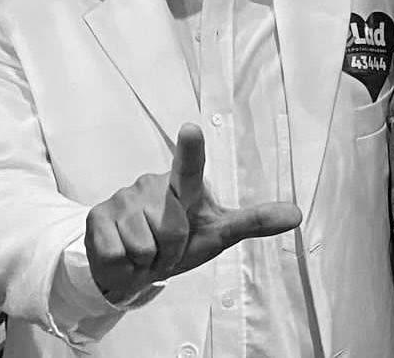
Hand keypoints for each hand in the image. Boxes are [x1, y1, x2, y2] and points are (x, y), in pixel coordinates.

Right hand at [85, 123, 300, 303]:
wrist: (133, 265)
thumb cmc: (181, 241)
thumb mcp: (218, 234)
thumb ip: (254, 222)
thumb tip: (297, 214)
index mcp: (184, 185)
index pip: (190, 166)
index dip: (191, 149)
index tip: (191, 128)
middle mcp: (152, 183)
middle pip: (171, 231)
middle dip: (170, 252)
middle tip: (165, 248)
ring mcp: (122, 197)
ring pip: (144, 246)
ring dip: (147, 260)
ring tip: (145, 251)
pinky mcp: (96, 217)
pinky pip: (117, 255)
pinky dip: (123, 266)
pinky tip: (123, 255)